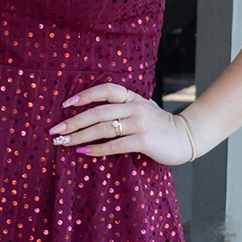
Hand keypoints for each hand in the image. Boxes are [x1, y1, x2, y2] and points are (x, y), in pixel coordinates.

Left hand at [48, 81, 193, 164]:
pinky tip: (84, 152)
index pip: (105, 90)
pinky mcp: (144, 140)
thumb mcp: (143, 109)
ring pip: (103, 128)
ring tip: (64, 142)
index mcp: (133, 98)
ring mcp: (140, 123)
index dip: (85, 95)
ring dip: (80, 136)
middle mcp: (135, 107)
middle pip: (98, 112)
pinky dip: (97, 149)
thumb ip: (123, 107)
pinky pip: (115, 144)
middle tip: (55, 130)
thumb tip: (92, 113)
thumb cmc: (160, 126)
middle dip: (73, 121)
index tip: (66, 104)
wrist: (186, 137)